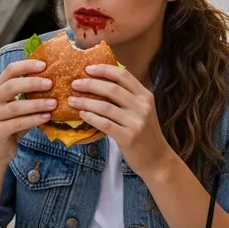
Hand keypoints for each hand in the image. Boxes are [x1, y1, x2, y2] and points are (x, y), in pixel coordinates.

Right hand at [0, 60, 56, 165]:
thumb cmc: (12, 124)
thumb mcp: (18, 105)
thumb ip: (27, 94)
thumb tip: (53, 80)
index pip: (9, 71)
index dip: (26, 66)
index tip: (44, 65)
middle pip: (10, 86)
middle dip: (32, 83)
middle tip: (50, 83)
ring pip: (16, 106)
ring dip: (37, 104)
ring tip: (53, 103)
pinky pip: (17, 123)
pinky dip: (33, 119)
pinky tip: (46, 117)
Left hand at [68, 64, 172, 178]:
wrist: (157, 159)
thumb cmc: (143, 132)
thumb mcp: (140, 109)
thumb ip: (126, 95)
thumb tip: (98, 80)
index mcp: (145, 95)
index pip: (123, 76)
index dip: (104, 70)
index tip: (87, 68)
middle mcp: (142, 106)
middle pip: (112, 89)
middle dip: (90, 84)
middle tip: (74, 83)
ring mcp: (136, 122)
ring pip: (105, 107)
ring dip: (85, 102)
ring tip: (72, 100)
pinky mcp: (128, 137)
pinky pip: (105, 124)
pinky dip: (91, 117)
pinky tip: (81, 114)